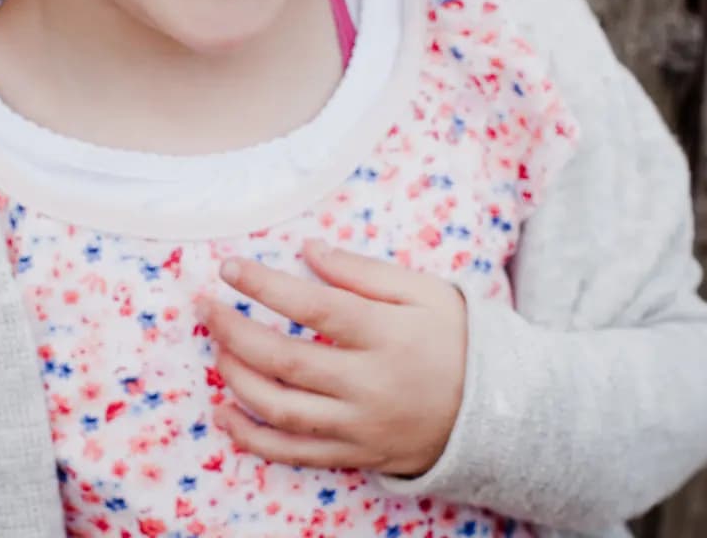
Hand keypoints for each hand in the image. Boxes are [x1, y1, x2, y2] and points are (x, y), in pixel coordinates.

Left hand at [196, 239, 466, 476]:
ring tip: (216, 348)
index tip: (229, 267)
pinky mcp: (356, 455)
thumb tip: (307, 250)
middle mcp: (368, 385)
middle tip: (205, 306)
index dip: (263, 286)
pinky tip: (224, 413)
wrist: (501, 411)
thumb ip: (361, 271)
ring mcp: (360, 427)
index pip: (311, 308)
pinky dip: (252, 438)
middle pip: (284, 360)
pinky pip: (294, 454)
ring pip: (281, 409)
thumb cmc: (457, 337)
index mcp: (385, 335)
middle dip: (234, 330)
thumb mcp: (422, 290)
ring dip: (237, 378)